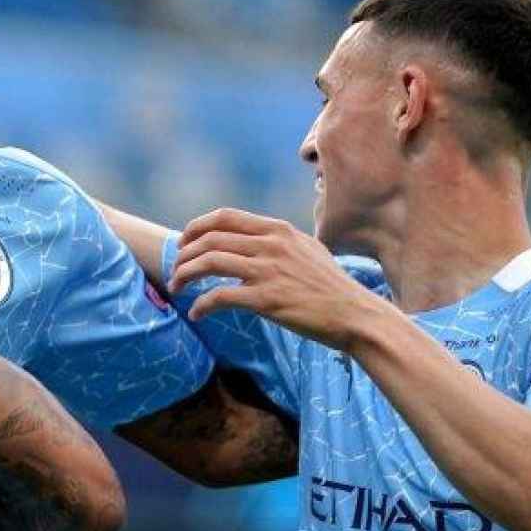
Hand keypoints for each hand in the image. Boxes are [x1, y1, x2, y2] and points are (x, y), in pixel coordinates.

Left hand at [168, 208, 378, 349]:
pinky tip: (197, 313)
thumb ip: (279, 242)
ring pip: (208, 263)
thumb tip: (252, 243)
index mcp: (278, 230)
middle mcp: (271, 244)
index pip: (225, 217)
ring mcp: (268, 271)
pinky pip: (219, 296)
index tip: (184, 243)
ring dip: (184, 275)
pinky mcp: (266, 299)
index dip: (197, 227)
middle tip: (175, 271)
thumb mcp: (307, 249)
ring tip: (176, 288)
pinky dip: (201, 304)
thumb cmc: (331, 287)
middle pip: (210, 239)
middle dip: (184, 254)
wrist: (355, 314)